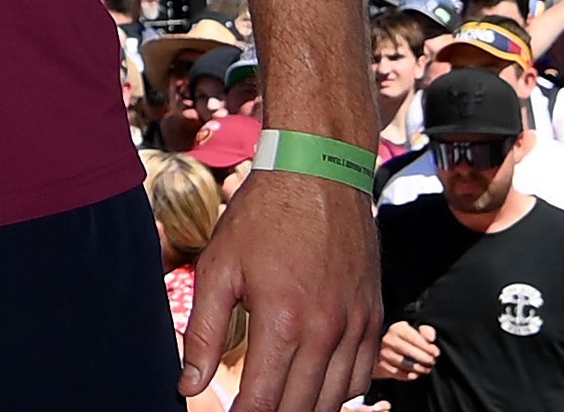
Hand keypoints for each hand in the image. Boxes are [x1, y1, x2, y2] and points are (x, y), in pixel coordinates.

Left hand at [183, 172, 380, 409]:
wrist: (320, 175)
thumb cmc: (262, 218)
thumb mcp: (218, 268)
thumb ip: (204, 333)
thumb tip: (188, 386)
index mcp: (282, 321)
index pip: (264, 400)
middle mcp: (326, 331)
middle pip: (301, 407)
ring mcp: (357, 327)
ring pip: (335, 399)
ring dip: (306, 410)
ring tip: (277, 406)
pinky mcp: (374, 318)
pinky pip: (362, 377)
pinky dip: (338, 393)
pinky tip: (314, 390)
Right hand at [372, 321, 438, 381]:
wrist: (390, 350)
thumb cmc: (408, 341)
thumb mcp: (417, 332)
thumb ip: (426, 332)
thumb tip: (431, 339)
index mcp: (397, 329)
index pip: (412, 337)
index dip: (426, 346)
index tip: (436, 353)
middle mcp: (387, 340)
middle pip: (406, 350)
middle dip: (422, 358)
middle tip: (432, 362)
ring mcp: (383, 353)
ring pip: (401, 362)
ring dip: (417, 368)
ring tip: (426, 369)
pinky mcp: (381, 365)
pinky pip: (395, 372)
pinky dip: (407, 375)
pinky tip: (415, 375)